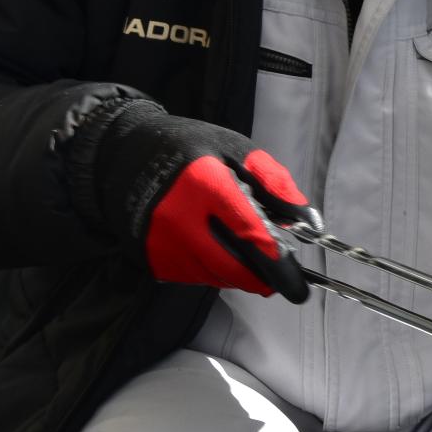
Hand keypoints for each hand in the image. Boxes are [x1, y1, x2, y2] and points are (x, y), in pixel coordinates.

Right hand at [81, 100, 314, 301]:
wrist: (125, 156)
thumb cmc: (188, 150)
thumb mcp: (235, 150)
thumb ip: (274, 182)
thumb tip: (306, 218)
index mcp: (204, 183)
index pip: (247, 229)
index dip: (273, 256)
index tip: (293, 274)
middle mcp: (179, 217)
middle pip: (230, 265)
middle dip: (260, 278)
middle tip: (282, 282)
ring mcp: (160, 241)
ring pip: (212, 275)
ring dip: (237, 275)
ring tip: (249, 260)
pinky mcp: (149, 256)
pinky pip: (191, 276)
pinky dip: (212, 272)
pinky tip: (218, 254)